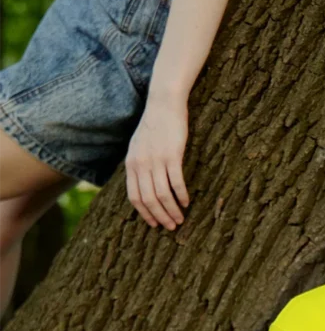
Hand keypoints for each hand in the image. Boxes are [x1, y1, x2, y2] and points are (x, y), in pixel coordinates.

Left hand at [125, 92, 189, 229]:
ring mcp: (156, 160)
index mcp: (131, 164)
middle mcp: (141, 164)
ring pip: (162, 194)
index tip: (154, 224)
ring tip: (181, 219)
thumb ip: (138, 165)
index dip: (145, 214)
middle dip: (160, 217)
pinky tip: (187, 202)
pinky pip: (176, 182)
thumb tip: (143, 185)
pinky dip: (181, 195)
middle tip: (172, 227)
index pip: (134, 197)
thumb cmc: (154, 125)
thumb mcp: (138, 146)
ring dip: (172, 210)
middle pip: (149, 199)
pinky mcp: (172, 155)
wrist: (163, 104)